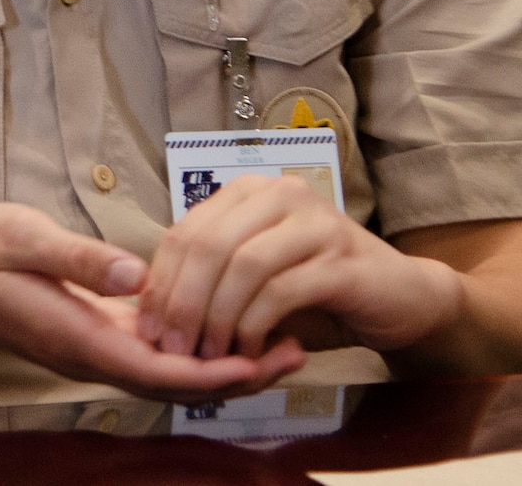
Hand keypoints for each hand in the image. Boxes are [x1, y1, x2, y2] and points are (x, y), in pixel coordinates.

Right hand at [0, 203, 305, 400]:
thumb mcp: (18, 238)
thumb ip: (77, 258)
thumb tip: (138, 275)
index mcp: (79, 338)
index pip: (162, 372)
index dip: (219, 372)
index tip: (267, 359)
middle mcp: (90, 355)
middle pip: (178, 382)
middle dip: (239, 374)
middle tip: (297, 349)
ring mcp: (90, 347)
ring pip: (169, 370)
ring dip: (222, 360)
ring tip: (276, 336)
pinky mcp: (90, 332)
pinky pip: (151, 350)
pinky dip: (193, 344)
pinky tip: (220, 319)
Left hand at [138, 174, 463, 360]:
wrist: (401, 299)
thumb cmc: (317, 288)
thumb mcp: (254, 274)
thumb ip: (210, 272)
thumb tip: (146, 300)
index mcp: (249, 192)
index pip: (185, 233)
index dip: (160, 282)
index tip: (147, 327)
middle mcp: (280, 195)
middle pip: (208, 246)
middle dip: (182, 302)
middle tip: (173, 347)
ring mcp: (314, 223)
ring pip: (241, 267)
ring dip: (216, 318)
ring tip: (208, 355)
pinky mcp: (342, 261)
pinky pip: (280, 292)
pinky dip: (254, 326)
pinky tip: (247, 352)